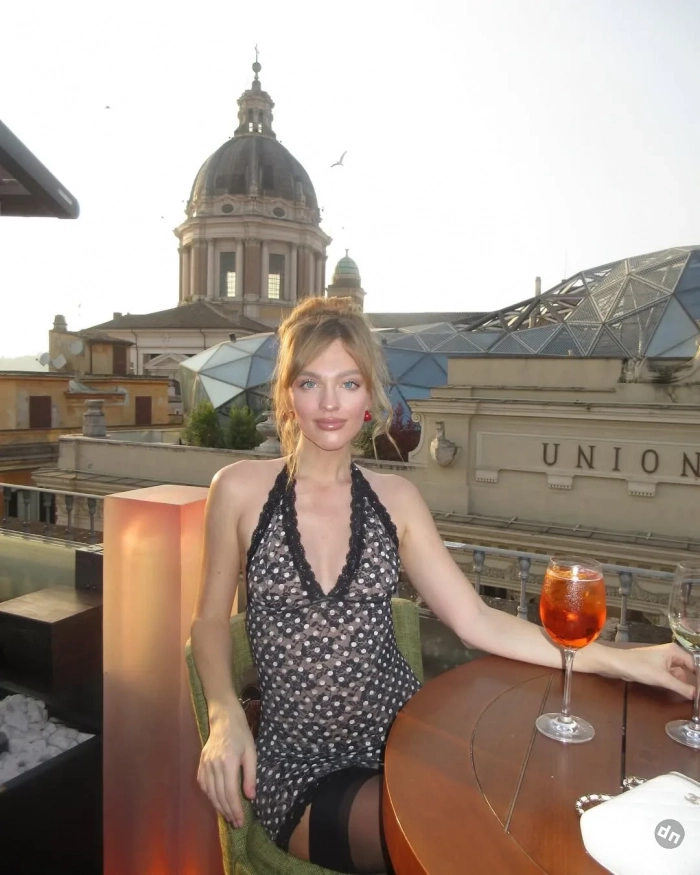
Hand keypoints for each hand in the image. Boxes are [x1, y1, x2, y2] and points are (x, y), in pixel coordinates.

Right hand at [197, 705, 256, 828]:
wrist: (224, 719)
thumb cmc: (241, 734)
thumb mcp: (251, 753)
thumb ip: (250, 775)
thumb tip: (250, 797)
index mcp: (228, 762)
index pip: (230, 793)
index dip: (235, 809)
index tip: (240, 821)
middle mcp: (214, 765)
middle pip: (219, 796)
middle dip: (228, 812)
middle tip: (236, 823)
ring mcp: (205, 764)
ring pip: (210, 793)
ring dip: (218, 807)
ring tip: (228, 816)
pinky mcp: (200, 764)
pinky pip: (203, 785)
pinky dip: (209, 796)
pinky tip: (216, 801)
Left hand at [617, 643, 696, 698]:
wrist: (617, 665)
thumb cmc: (640, 667)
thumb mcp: (663, 679)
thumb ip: (682, 687)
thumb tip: (698, 695)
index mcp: (675, 651)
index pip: (695, 664)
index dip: (699, 678)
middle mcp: (672, 654)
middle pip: (688, 670)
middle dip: (692, 682)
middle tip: (697, 696)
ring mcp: (664, 661)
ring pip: (679, 675)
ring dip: (682, 685)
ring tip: (691, 696)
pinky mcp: (657, 668)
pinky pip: (670, 677)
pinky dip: (674, 684)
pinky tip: (678, 693)